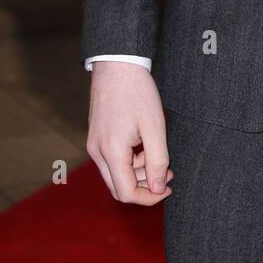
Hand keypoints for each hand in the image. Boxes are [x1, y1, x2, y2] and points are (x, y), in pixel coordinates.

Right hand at [86, 61, 173, 205]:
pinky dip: (129, 161)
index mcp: (111, 152)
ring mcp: (94, 144)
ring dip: (138, 173)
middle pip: (118, 188)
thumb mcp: (155, 127)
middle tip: (167, 172)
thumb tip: (157, 189)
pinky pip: (111, 160)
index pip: (126, 193)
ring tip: (158, 154)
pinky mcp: (96, 137)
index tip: (167, 188)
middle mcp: (97, 152)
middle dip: (144, 186)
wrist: (117, 64)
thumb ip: (157, 161)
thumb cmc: (137, 92)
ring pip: (115, 175)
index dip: (149, 197)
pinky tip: (144, 145)